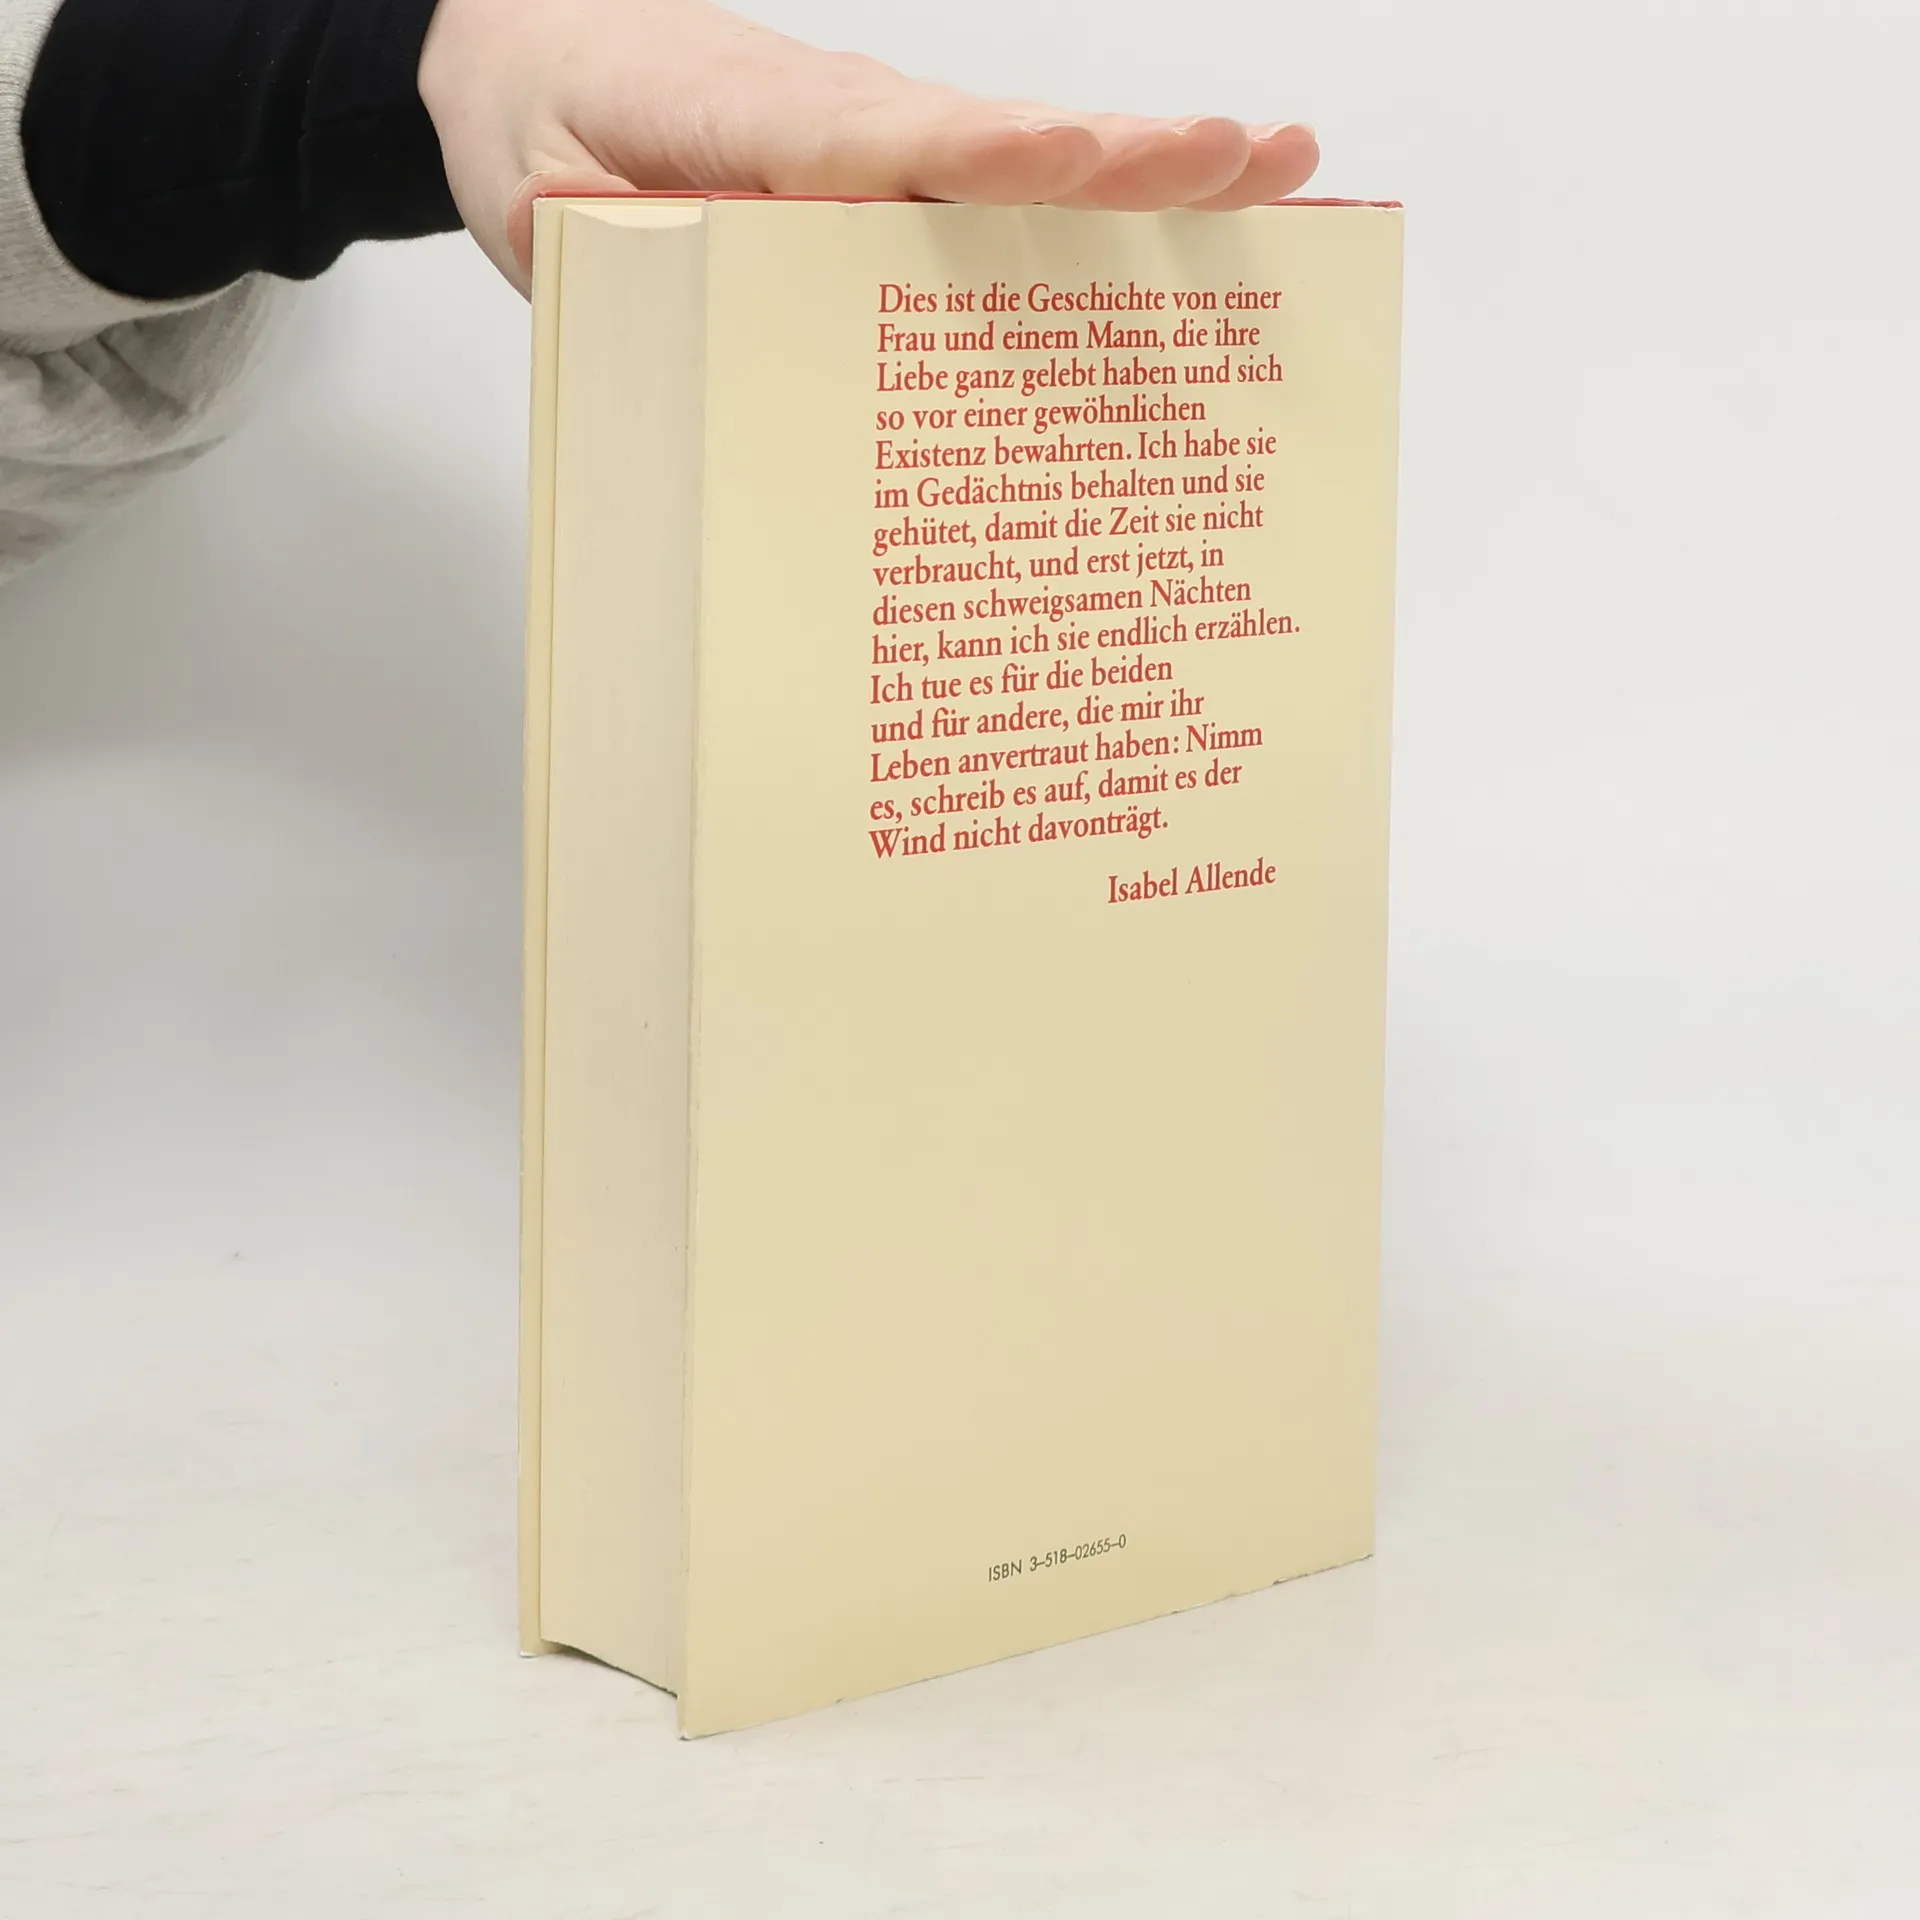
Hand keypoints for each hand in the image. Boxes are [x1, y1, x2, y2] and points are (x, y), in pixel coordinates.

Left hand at [418, 0, 1319, 293]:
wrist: (536, 47)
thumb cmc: (546, 114)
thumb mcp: (539, 191)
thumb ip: (605, 248)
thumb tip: (677, 305)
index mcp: (755, 121)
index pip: (880, 142)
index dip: (977, 154)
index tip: (1067, 159)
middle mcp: (848, 124)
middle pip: (998, 145)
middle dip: (1123, 157)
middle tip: (1244, 154)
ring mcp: (886, 148)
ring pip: (1029, 167)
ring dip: (1152, 175)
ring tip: (1277, 170)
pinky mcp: (898, 178)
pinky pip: (1005, 200)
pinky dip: (1102, 213)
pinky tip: (1190, 231)